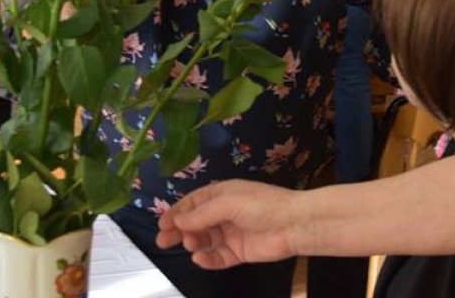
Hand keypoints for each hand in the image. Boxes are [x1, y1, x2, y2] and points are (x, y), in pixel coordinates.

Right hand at [156, 180, 299, 268]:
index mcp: (223, 194)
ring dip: (194, 242)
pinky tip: (200, 258)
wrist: (293, 224)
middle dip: (179, 230)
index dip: (177, 212)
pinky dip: (208, 259)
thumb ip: (202, 213)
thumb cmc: (263, 205)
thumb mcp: (228, 202)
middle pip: (196, 223)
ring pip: (205, 240)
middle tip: (162, 240)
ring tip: (189, 244)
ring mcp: (233, 233)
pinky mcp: (240, 251)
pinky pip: (218, 257)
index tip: (162, 223)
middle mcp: (226, 213)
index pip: (194, 203)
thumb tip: (179, 220)